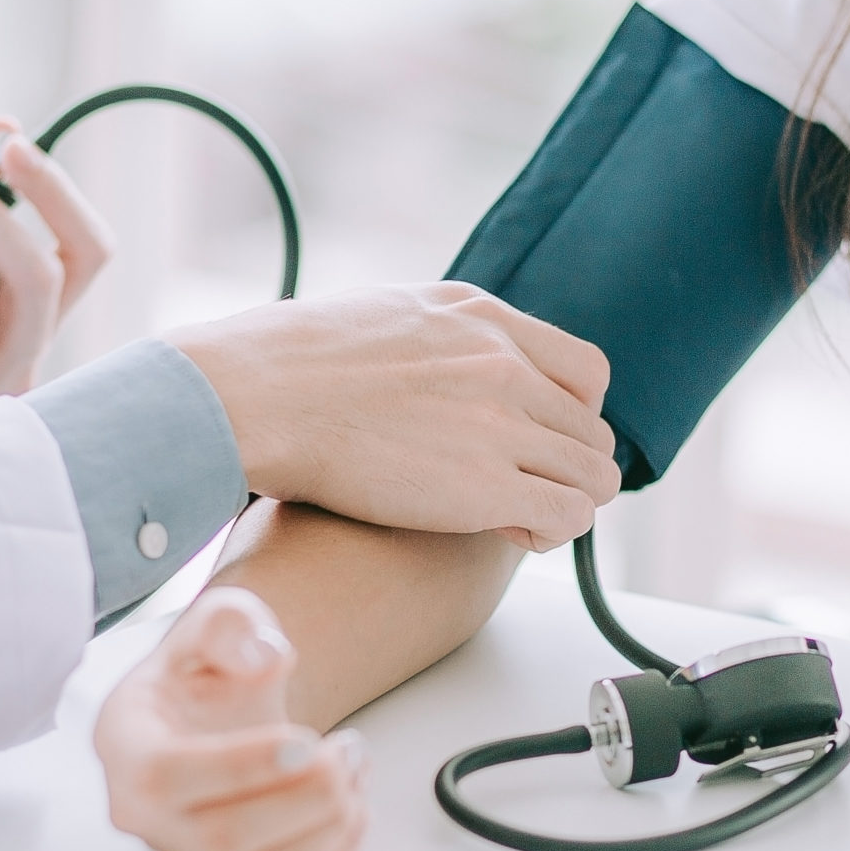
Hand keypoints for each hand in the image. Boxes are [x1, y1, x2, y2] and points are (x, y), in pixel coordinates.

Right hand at [97, 588, 369, 850]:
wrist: (225, 713)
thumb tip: (260, 655)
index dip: (242, 764)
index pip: (166, 776)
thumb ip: (231, 623)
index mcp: (126, 745)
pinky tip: (352, 808)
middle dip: (307, 794)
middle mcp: (145, 816)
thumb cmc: (214, 670)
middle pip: (223, 837)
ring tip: (356, 772)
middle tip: (349, 749)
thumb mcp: (219, 620)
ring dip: (329, 830)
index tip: (308, 738)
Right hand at [168, 283, 619, 551]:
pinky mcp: (486, 486)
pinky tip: (511, 534)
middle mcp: (503, 364)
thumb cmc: (289, 364)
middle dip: (564, 468)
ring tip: (517, 519)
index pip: (586, 371)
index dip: (573, 416)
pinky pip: (568, 515)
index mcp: (481, 318)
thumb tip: (436, 362)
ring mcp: (500, 423)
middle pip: (590, 431)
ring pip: (593, 475)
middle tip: (519, 492)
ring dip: (565, 503)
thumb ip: (436, 337)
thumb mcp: (386, 315)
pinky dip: (551, 532)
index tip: (540, 441)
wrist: (256, 394)